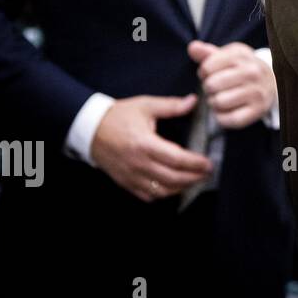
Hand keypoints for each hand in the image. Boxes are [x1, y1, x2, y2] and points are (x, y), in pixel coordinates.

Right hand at [91, 95, 213, 201]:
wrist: (89, 128)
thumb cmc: (117, 116)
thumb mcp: (145, 105)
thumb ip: (171, 106)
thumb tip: (193, 101)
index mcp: (144, 144)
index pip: (176, 159)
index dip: (195, 163)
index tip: (208, 163)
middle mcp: (138, 163)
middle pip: (172, 178)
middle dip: (193, 178)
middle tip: (207, 173)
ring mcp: (131, 176)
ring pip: (161, 191)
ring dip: (181, 188)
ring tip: (194, 180)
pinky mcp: (125, 182)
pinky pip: (147, 195)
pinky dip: (163, 194)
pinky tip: (173, 187)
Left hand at [188, 40, 275, 128]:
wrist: (274, 81)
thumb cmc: (243, 68)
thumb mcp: (229, 56)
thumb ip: (208, 53)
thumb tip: (192, 47)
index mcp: (242, 56)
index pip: (207, 67)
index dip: (204, 72)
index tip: (212, 74)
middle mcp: (252, 72)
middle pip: (212, 85)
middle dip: (209, 88)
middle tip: (217, 88)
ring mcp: (257, 91)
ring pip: (219, 102)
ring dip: (215, 103)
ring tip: (222, 99)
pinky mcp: (258, 110)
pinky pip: (229, 119)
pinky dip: (222, 117)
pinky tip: (227, 111)